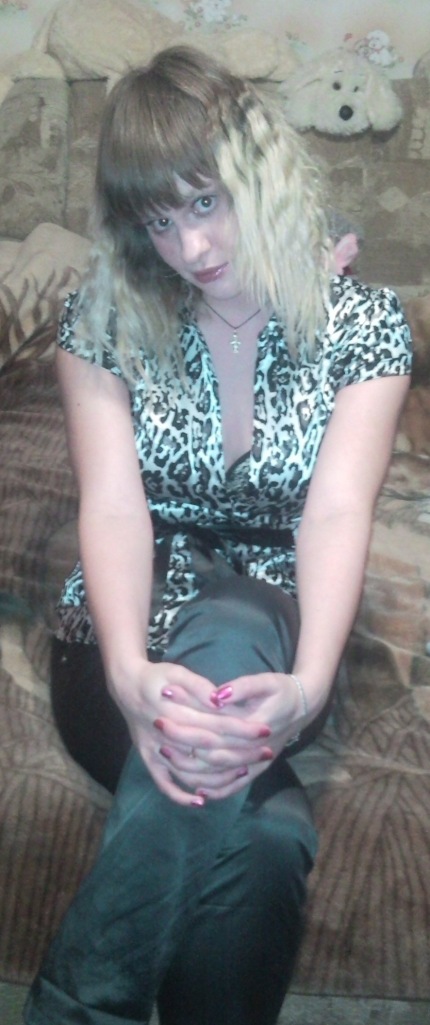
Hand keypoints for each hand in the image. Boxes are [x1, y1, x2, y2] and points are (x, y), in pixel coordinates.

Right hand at [107, 659, 272, 805]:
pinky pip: (164, 783)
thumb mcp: (176, 671)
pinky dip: (181, 795)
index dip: (240, 729)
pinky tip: (202, 800)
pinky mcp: (148, 760)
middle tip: (267, 752)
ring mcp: (155, 751)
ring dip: (219, 776)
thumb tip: (219, 700)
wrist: (125, 686)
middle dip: (240, 753)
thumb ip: (198, 686)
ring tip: (247, 770)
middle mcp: (164, 735)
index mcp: (172, 711)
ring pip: (191, 771)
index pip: (214, 725)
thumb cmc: (156, 677)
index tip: (264, 731)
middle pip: (208, 751)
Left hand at [177, 672, 306, 800]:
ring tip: (165, 755)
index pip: (215, 729)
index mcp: (255, 726)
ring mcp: (256, 764)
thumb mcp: (266, 681)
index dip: (188, 724)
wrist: (304, 707)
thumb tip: (216, 695)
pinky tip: (195, 789)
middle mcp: (255, 750)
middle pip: (212, 754)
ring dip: (191, 769)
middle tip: (157, 733)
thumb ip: (242, 688)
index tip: (165, 713)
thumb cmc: (282, 690)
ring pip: (219, 775)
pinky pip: (233, 786)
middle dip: (182, 745)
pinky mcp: (256, 771)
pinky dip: (214, 790)